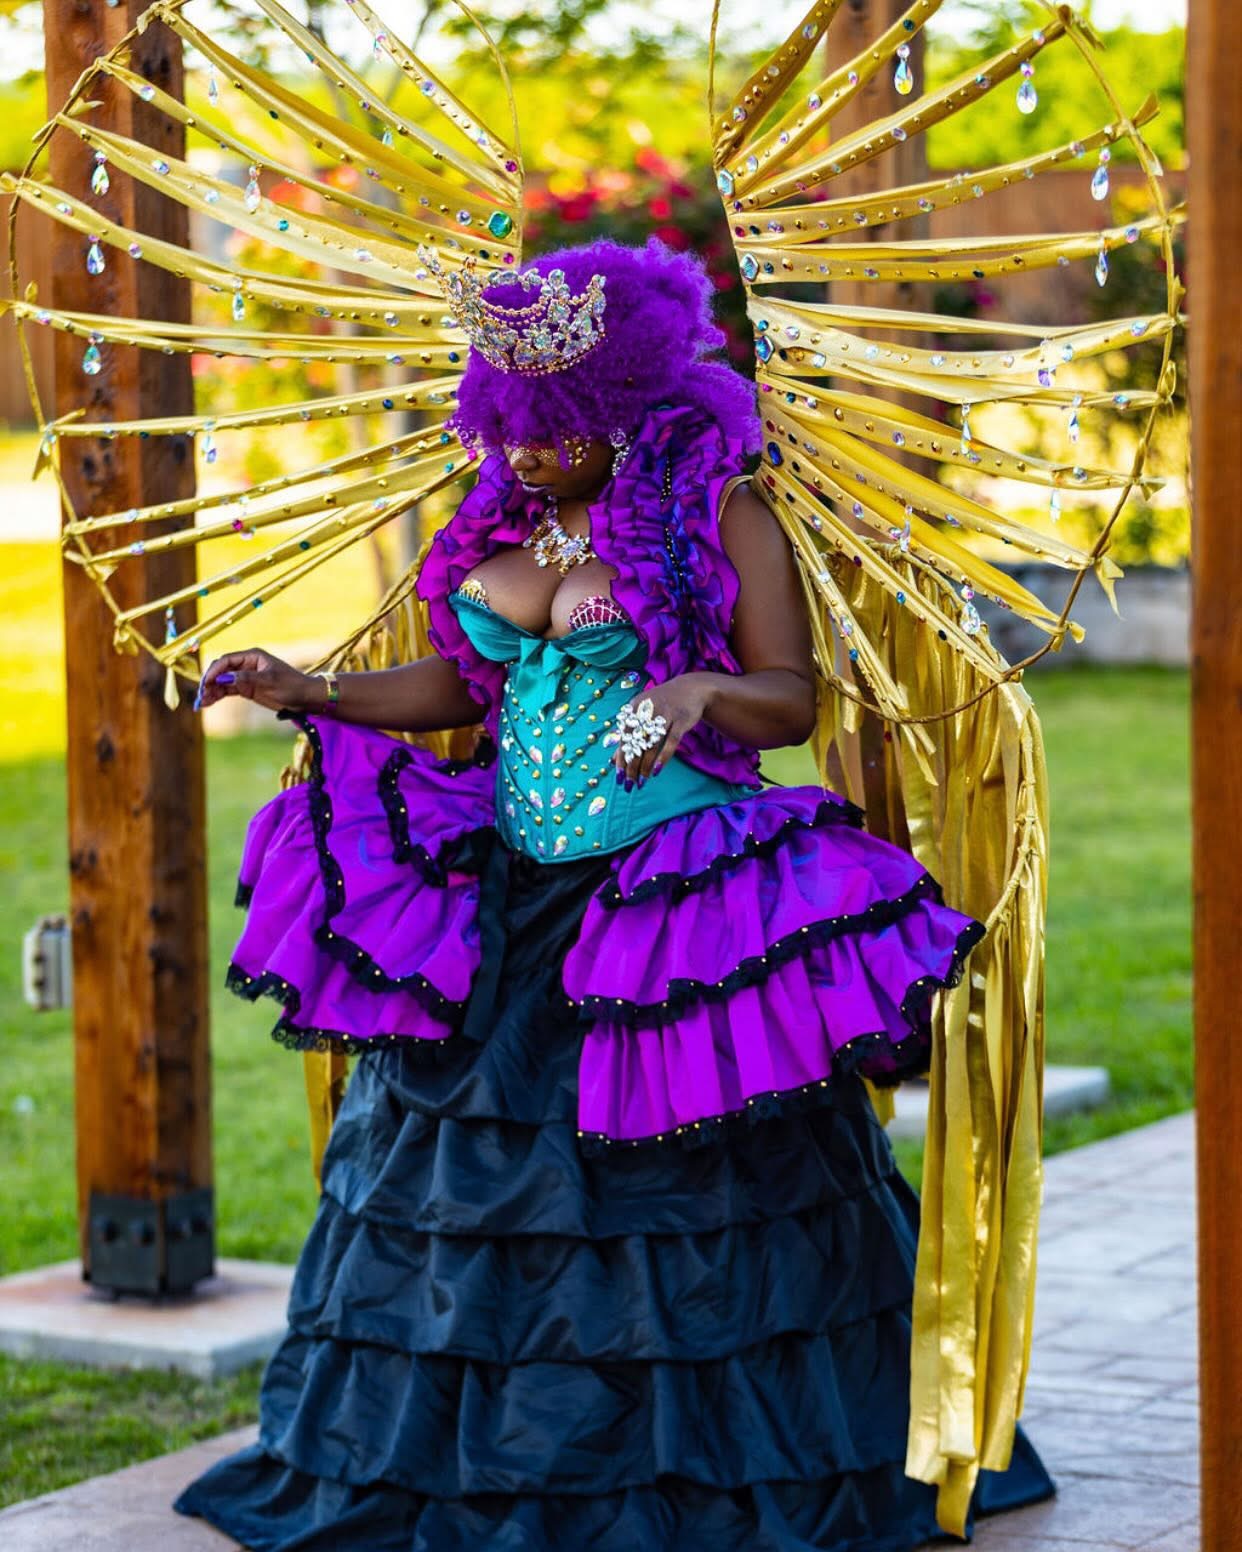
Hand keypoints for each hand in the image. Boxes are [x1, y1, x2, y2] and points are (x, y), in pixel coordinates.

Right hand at [194, 648, 319, 712]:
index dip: (214, 672)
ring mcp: (246, 677)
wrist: (305, 698)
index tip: (206, 684)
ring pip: (222, 682)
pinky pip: (228, 690)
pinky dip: (217, 696)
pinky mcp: (247, 689)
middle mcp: (246, 664)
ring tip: (201, 703)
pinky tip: (208, 703)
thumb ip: (247, 679)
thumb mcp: (270, 682)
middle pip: (220, 671)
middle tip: (201, 696)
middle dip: (209, 682)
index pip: (226, 661)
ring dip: (211, 691)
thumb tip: (224, 677)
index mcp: (252, 656)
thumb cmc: (292, 686)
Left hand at [611, 673, 715, 788]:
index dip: (620, 757)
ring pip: (651, 745)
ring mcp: (665, 714)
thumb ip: (628, 734)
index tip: (619, 776)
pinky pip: (670, 742)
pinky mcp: (681, 720)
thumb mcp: (643, 714)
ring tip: (641, 781)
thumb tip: (613, 759)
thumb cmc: (663, 705)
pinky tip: (656, 771)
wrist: (691, 689)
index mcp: (635, 708)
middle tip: (629, 784)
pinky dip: (663, 758)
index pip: (624, 737)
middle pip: (636, 743)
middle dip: (631, 766)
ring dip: (644, 766)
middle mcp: (648, 710)